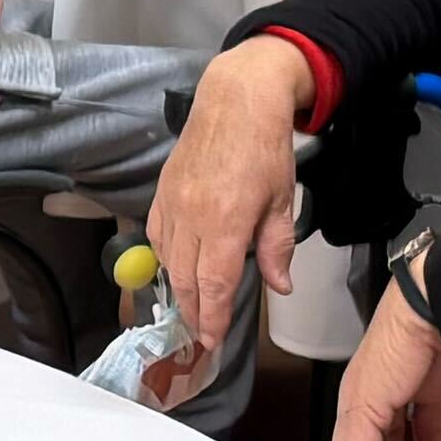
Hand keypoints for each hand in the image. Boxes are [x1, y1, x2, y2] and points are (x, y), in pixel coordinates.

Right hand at [142, 41, 313, 396]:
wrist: (235, 100)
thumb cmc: (265, 147)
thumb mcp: (282, 201)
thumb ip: (277, 248)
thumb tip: (280, 286)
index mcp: (225, 221)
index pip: (214, 284)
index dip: (212, 318)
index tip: (212, 341)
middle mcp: (192, 216)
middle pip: (185, 279)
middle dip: (194, 311)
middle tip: (201, 335)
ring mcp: (172, 203)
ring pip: (167, 260)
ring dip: (178, 289)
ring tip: (191, 308)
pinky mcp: (162, 192)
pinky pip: (158, 235)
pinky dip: (165, 258)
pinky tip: (177, 267)